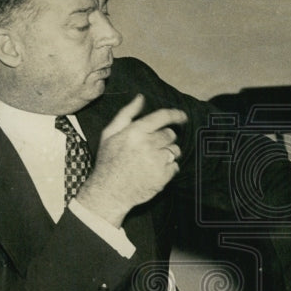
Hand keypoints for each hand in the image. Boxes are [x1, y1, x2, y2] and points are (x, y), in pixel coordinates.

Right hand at [76, 94, 186, 225]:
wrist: (108, 192)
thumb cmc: (108, 161)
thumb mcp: (110, 134)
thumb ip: (127, 114)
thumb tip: (141, 98)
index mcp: (135, 131)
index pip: (163, 117)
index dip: (176, 115)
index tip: (182, 117)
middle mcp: (148, 144)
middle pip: (170, 135)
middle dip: (164, 139)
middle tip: (151, 148)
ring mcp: (157, 161)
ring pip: (175, 151)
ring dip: (168, 154)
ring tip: (151, 161)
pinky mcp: (163, 176)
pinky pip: (175, 167)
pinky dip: (168, 169)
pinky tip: (153, 172)